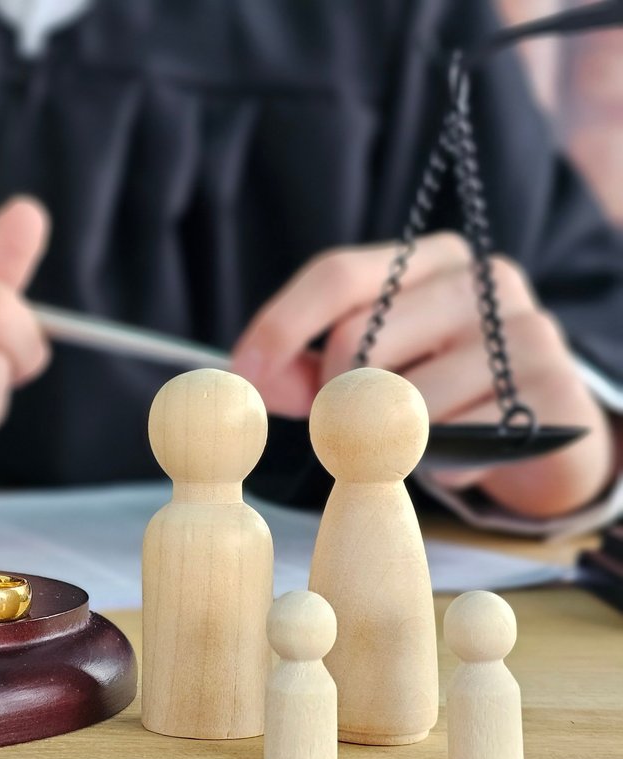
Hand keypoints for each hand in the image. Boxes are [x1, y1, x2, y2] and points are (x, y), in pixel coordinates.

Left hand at [231, 232, 616, 517]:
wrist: (544, 434)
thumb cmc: (442, 390)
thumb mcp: (373, 369)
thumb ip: (308, 371)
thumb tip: (253, 381)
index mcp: (432, 258)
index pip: (337, 274)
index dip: (279, 326)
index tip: (243, 372)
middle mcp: (483, 280)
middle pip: (357, 338)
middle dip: (331, 394)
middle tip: (347, 422)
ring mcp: (524, 330)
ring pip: (400, 398)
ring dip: (386, 437)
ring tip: (415, 437)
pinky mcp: (550, 391)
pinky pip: (452, 441)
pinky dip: (437, 465)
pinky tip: (458, 457)